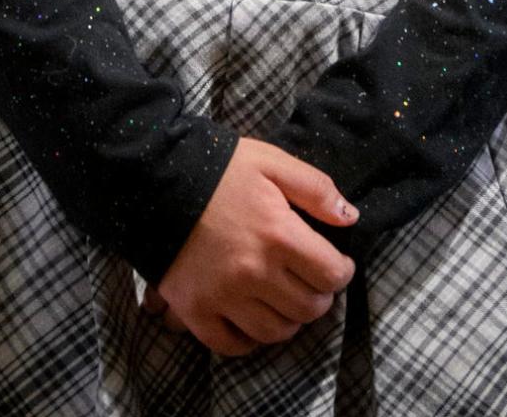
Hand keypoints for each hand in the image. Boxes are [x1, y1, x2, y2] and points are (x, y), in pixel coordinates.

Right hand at [139, 137, 358, 356]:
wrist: (155, 179)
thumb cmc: (219, 168)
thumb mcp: (271, 162)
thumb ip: (315, 189)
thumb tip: (351, 217)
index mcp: (279, 234)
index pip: (332, 275)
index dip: (342, 271)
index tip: (338, 264)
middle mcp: (255, 273)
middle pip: (308, 308)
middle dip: (319, 295)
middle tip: (311, 280)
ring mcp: (224, 297)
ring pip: (276, 332)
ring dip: (289, 319)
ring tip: (284, 298)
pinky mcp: (196, 312)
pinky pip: (233, 345)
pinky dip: (249, 339)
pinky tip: (252, 318)